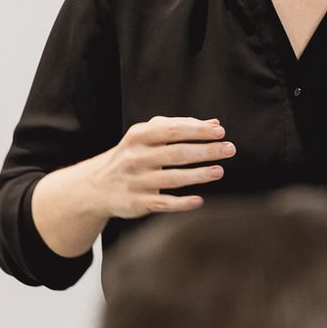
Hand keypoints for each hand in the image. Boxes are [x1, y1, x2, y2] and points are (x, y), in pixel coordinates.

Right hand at [85, 116, 235, 218]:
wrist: (96, 186)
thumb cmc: (132, 155)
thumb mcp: (147, 136)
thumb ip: (179, 127)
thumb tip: (215, 124)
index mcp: (139, 137)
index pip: (172, 130)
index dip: (197, 131)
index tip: (220, 132)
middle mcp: (136, 158)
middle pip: (176, 153)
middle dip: (205, 151)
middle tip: (229, 149)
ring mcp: (136, 181)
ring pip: (172, 179)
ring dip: (198, 175)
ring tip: (219, 171)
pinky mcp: (138, 202)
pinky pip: (163, 203)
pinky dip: (182, 203)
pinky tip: (199, 200)